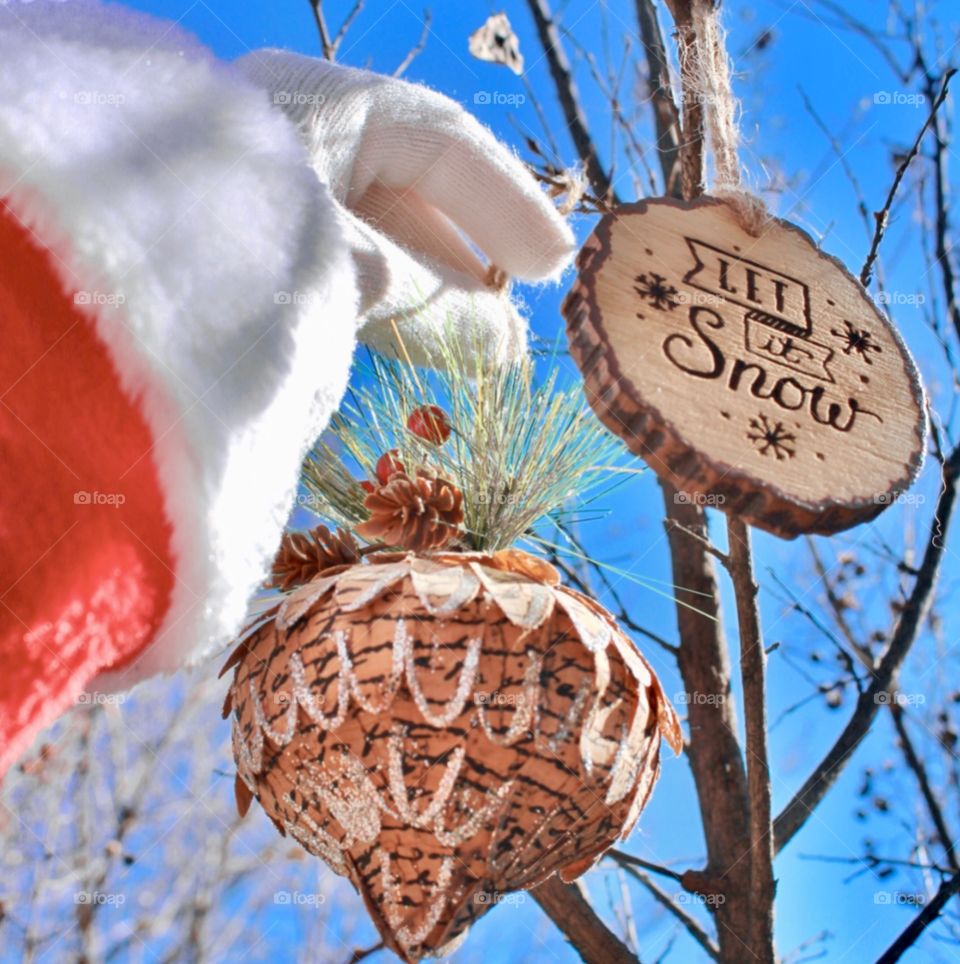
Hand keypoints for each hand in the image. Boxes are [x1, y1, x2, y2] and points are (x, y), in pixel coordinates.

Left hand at [238, 50, 575, 362]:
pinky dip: (382, 314)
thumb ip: (433, 304)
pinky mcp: (247, 260)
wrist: (81, 297)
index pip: (438, 140)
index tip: (557, 266)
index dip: (508, 203)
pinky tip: (417, 349)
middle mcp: (292, 142)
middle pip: (410, 194)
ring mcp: (267, 200)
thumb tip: (506, 346)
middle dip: (471, 262)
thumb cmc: (222, 251)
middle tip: (518, 323)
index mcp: (317, 105)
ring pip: (375, 242)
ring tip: (484, 353)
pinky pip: (338, 277)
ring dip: (432, 297)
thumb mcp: (345, 268)